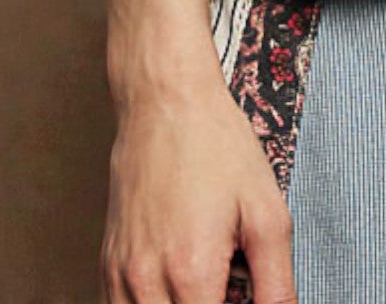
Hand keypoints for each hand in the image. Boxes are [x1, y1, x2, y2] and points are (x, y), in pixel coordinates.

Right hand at [100, 73, 298, 303]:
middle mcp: (146, 282)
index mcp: (191, 273)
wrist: (165, 101)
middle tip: (227, 292)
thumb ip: (277, 285)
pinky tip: (178, 292)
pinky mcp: (108, 265)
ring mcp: (120, 275)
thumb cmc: (216, 146)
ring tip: (207, 289)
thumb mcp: (267, 212)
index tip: (242, 299)